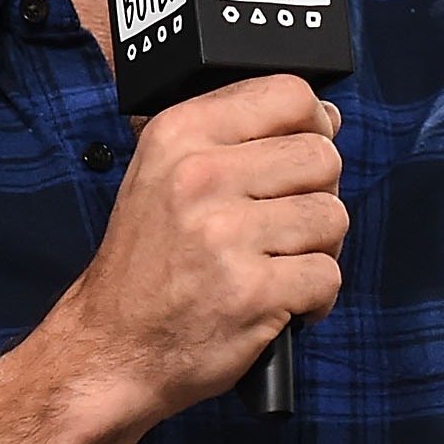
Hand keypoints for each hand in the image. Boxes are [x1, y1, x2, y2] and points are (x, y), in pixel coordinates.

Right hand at [46, 74, 344, 422]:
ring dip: (319, 249)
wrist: (110, 349)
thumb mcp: (163, 175)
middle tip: (284, 226)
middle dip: (318, 195)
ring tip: (279, 265)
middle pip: (322, 157)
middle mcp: (199, 176)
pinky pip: (327, 276)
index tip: (303, 154)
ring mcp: (226, 235)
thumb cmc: (144, 267)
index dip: (313, 126)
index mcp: (179, 134)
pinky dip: (316, 298)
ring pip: (333, 217)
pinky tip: (283, 302)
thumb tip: (327, 118)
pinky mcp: (251, 291)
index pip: (288, 94)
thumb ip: (236, 139)